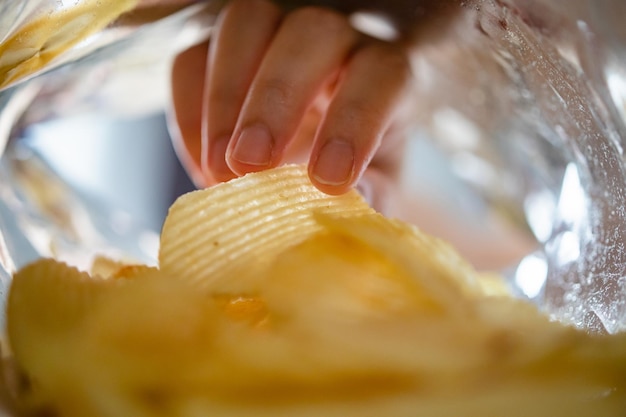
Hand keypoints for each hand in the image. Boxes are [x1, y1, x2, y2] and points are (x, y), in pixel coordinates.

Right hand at [169, 0, 419, 196]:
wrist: (330, 139)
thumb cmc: (363, 159)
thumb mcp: (377, 181)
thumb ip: (369, 194)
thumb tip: (337, 208)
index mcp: (392, 69)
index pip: (382, 74)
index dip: (355, 122)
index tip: (329, 182)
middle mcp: (339, 34)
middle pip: (310, 33)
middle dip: (275, 99)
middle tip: (249, 166)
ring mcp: (278, 28)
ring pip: (245, 25)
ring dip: (224, 99)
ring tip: (218, 171)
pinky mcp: (224, 42)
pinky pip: (193, 56)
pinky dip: (188, 111)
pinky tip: (202, 164)